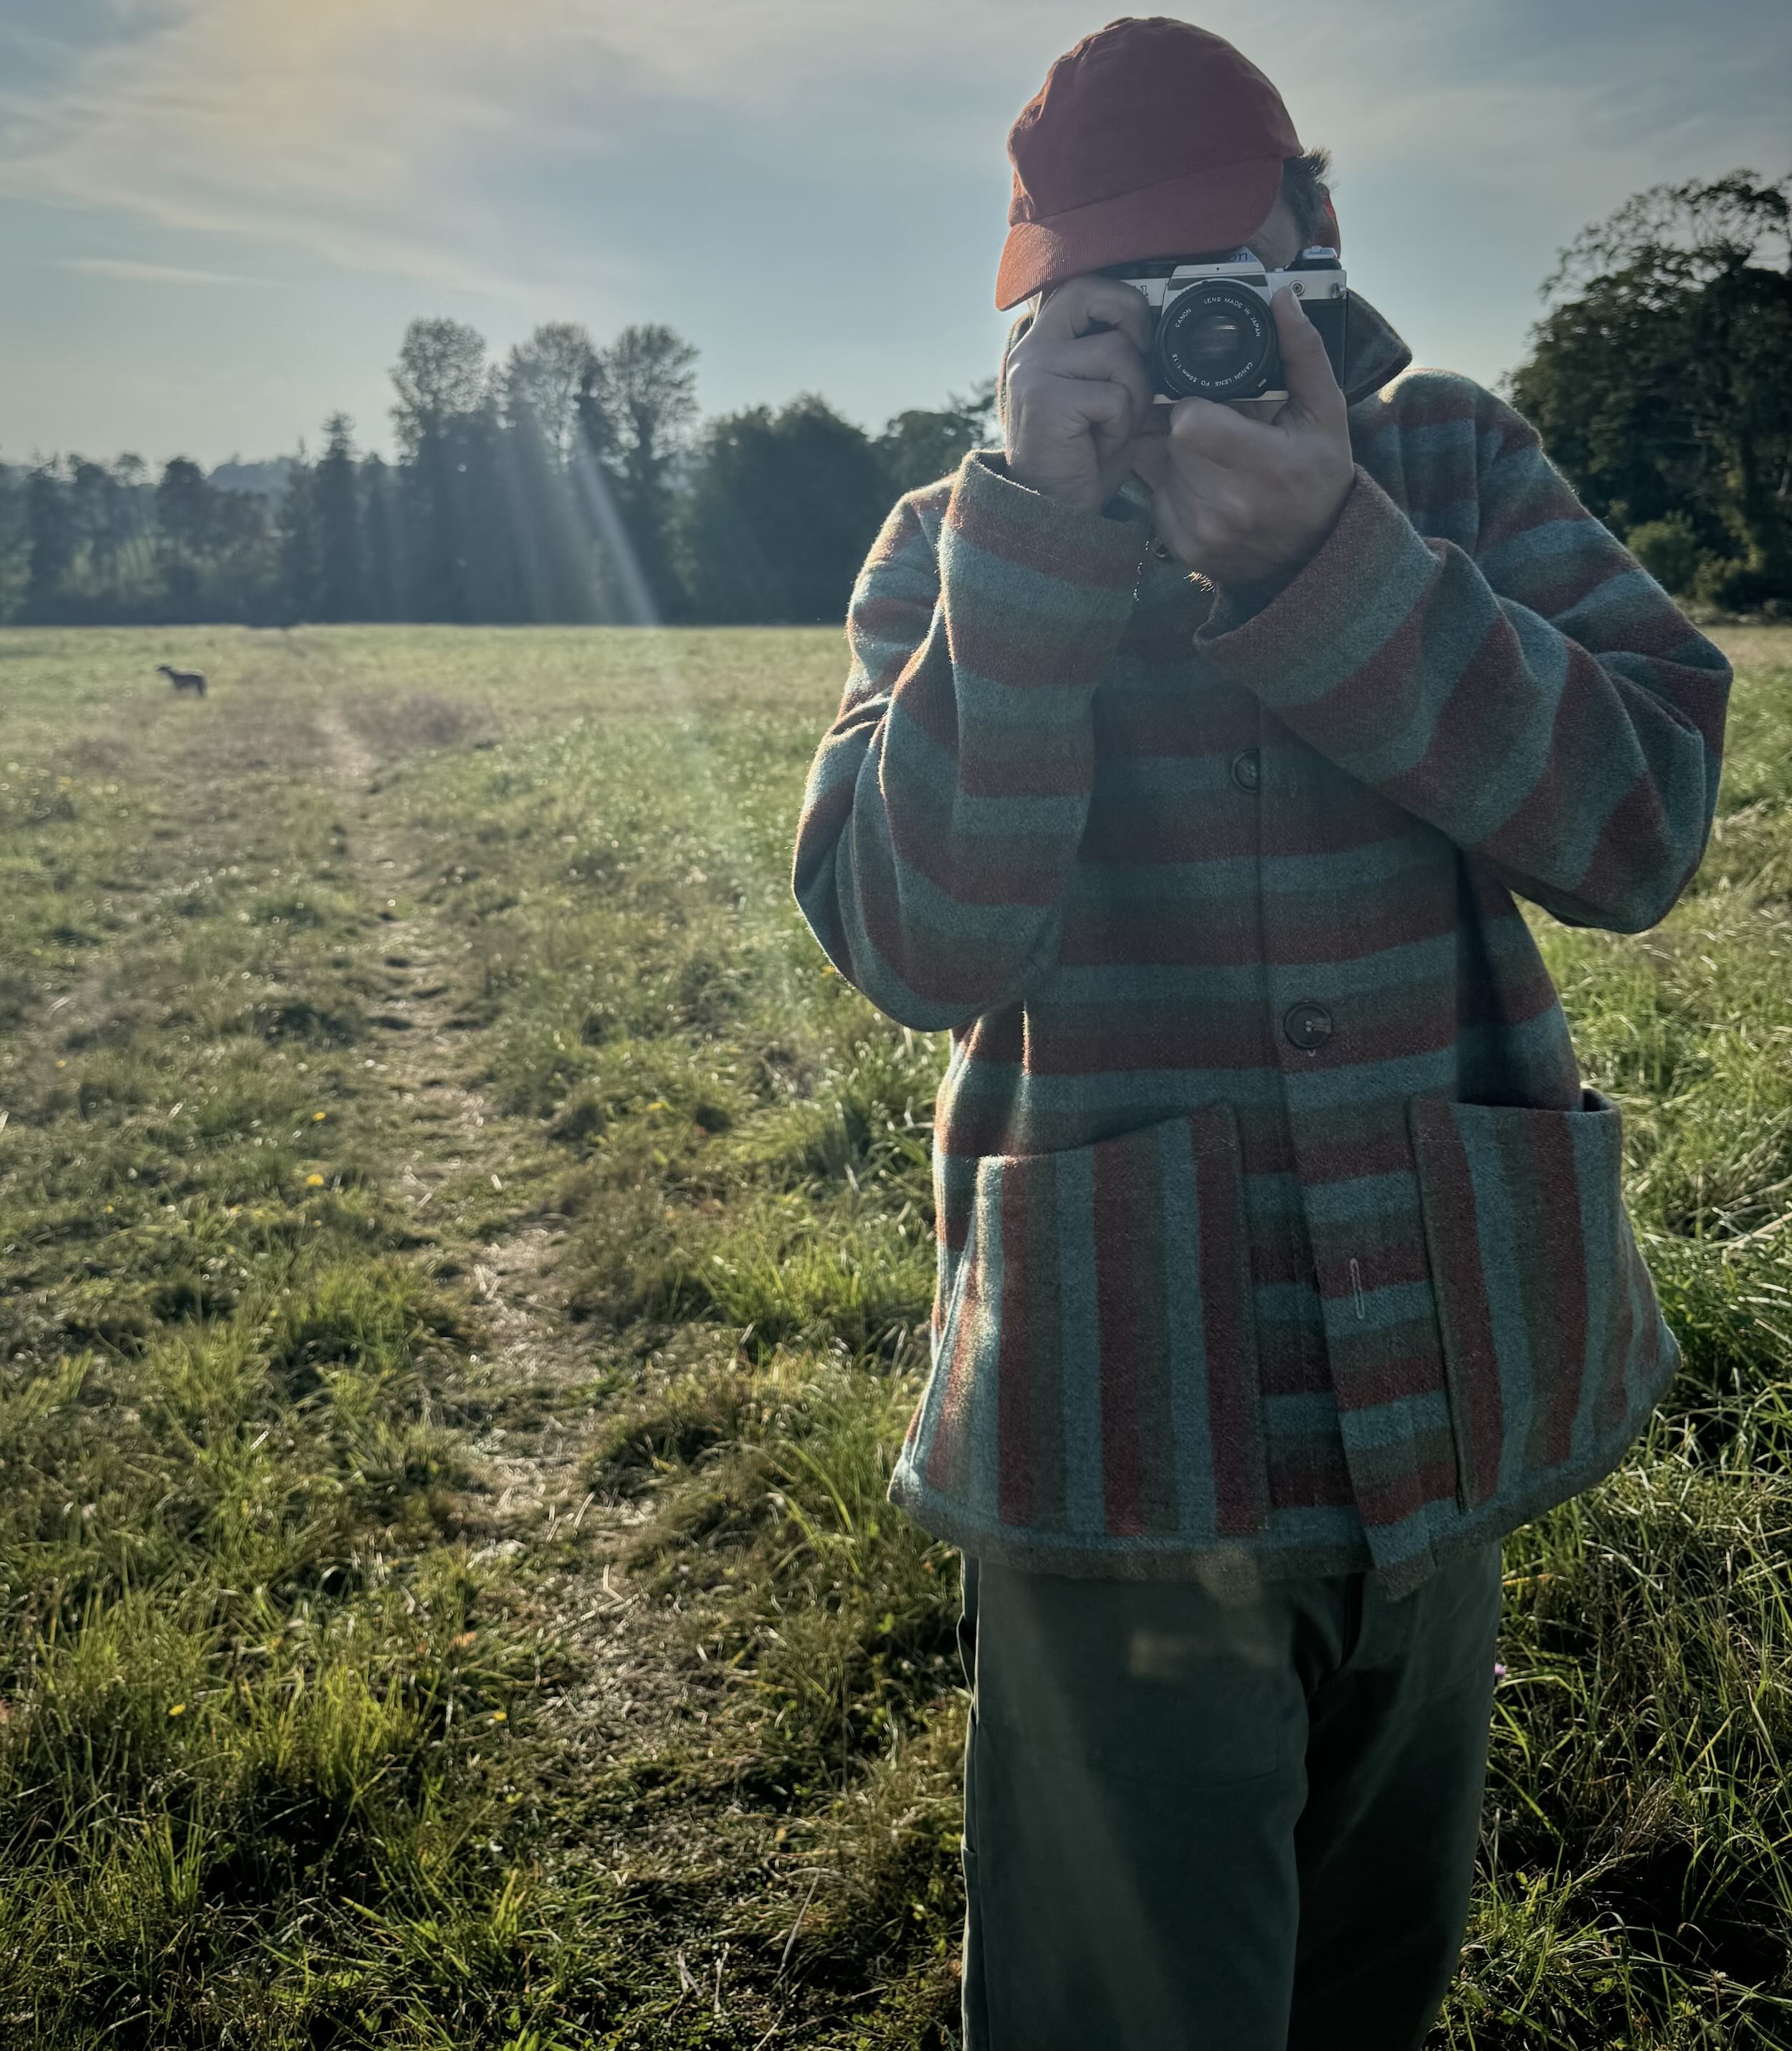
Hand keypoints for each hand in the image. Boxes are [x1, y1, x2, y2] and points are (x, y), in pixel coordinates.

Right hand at [1002, 275, 1157, 513]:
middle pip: (1089, 293)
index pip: (1079, 288)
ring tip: (1111, 427)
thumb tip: (1159, 331)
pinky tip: (1099, 445)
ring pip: (1117, 354)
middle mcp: (1030, 350)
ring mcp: (1034, 372)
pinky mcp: (1046, 400)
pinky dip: (1120, 426)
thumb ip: (1116, 359)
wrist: (1053, 513)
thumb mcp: (1102, 396)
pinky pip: (1114, 396)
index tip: (1139, 333)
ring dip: (1132, 396)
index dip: (1119, 300)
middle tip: (1142, 353)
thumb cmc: (1081, 459)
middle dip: (1131, 317)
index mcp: (1042, 344)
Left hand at [1130, 288, 1353, 591]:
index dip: (1193, 406)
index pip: (1188, 421)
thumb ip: (1302, 353)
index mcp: (1260, 465)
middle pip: (1168, 441)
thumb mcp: (1325, 412)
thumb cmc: (1320, 477)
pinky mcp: (1182, 548)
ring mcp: (1199, 531)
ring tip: (1217, 462)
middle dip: (1185, 428)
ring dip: (1175, 456)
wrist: (1315, 553)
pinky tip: (1207, 489)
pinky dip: (1172, 487)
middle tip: (1220, 433)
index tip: (1214, 407)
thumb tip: (1281, 298)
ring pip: (1156, 468)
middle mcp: (1224, 505)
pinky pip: (1155, 498)